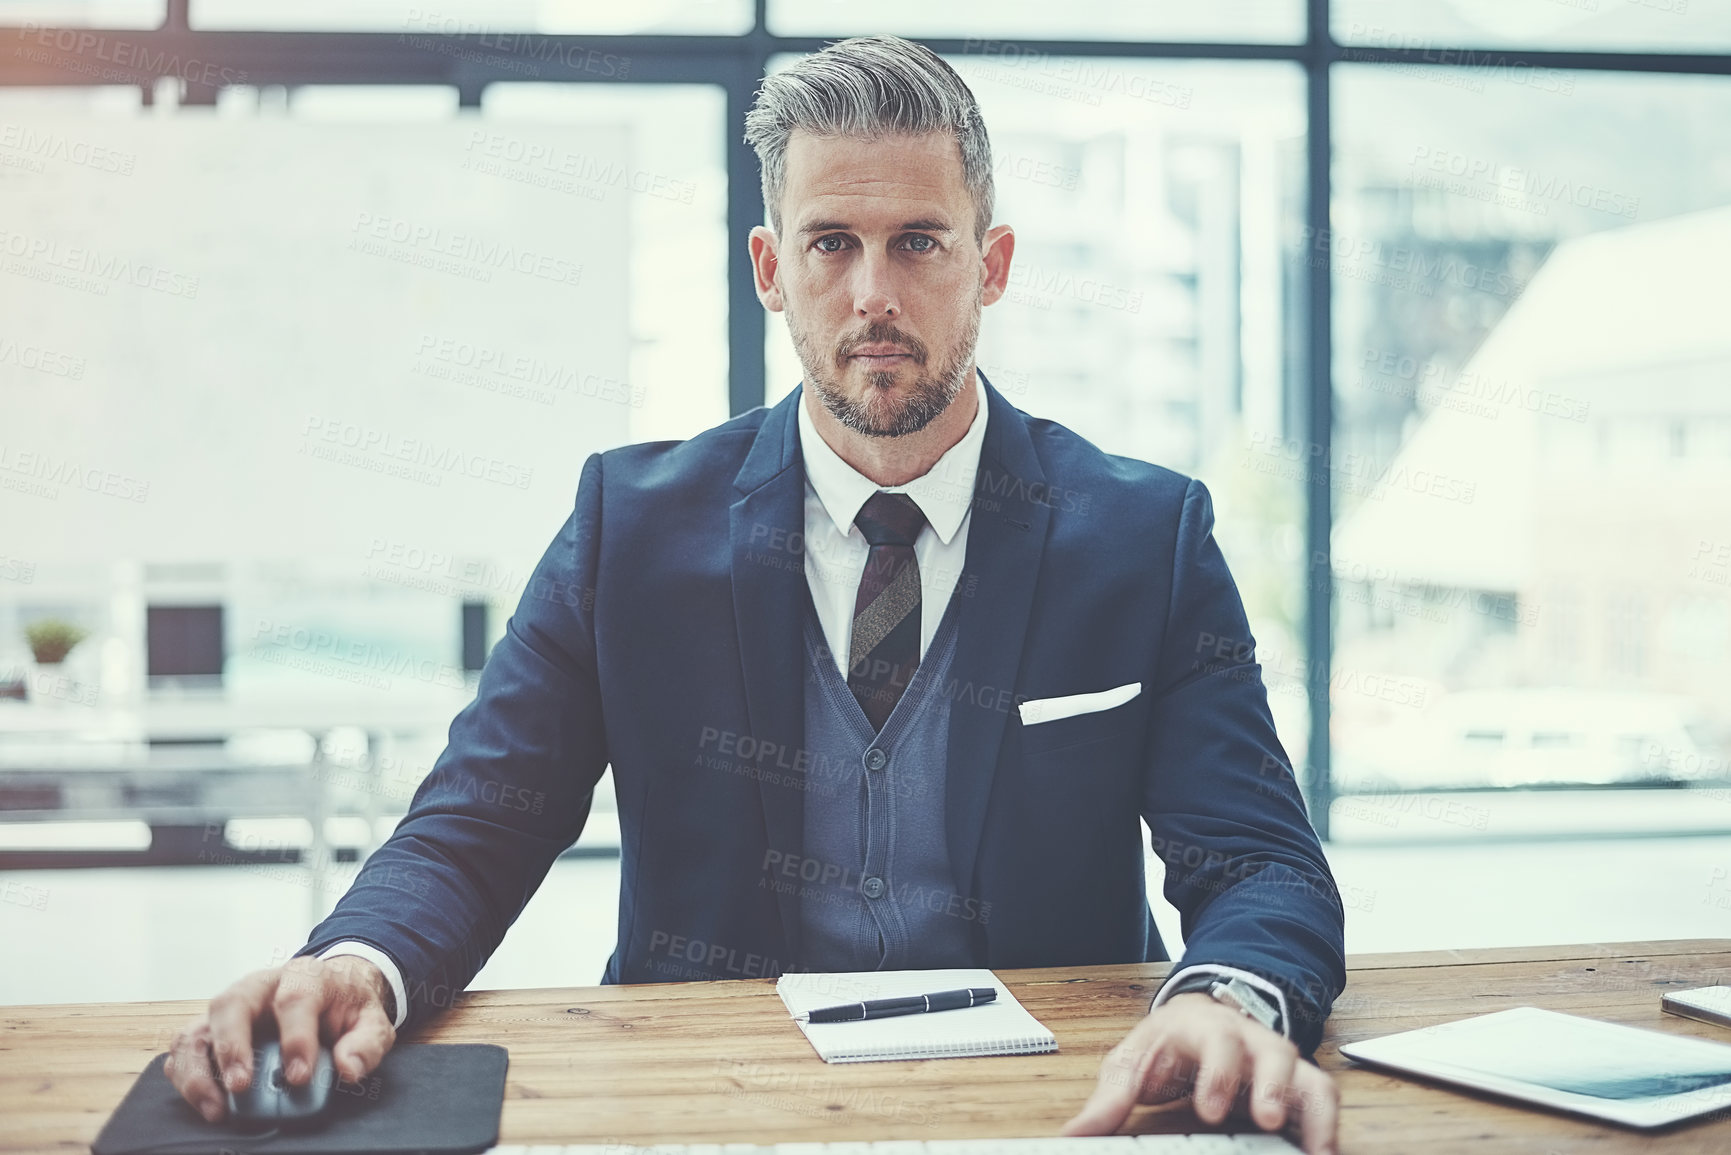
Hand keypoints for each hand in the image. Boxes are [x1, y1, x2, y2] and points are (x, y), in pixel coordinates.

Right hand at [165, 955, 396, 1122]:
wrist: (332, 990)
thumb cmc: (346, 1006)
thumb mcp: (371, 1020)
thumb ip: (365, 1043)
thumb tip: (348, 1068)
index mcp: (305, 977)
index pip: (295, 998)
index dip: (295, 1038)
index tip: (299, 1076)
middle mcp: (261, 986)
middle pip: (233, 1004)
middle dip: (232, 1047)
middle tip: (241, 1087)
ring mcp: (233, 1007)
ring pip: (200, 1027)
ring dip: (200, 1070)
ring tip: (217, 1107)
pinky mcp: (214, 1029)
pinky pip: (187, 1048)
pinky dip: (188, 1076)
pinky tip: (207, 1102)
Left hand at [1060, 992, 1337, 1154]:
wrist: (1197, 1020)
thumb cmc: (1165, 1046)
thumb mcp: (1132, 1063)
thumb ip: (1110, 1100)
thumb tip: (1074, 1135)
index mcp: (1201, 1028)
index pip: (1215, 1041)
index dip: (1217, 1073)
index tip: (1209, 1109)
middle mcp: (1247, 1038)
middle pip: (1271, 1052)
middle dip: (1271, 1086)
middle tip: (1267, 1120)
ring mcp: (1276, 1060)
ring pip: (1306, 1074)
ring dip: (1312, 1111)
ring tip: (1315, 1150)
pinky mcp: (1295, 1084)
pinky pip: (1322, 1099)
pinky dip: (1327, 1126)